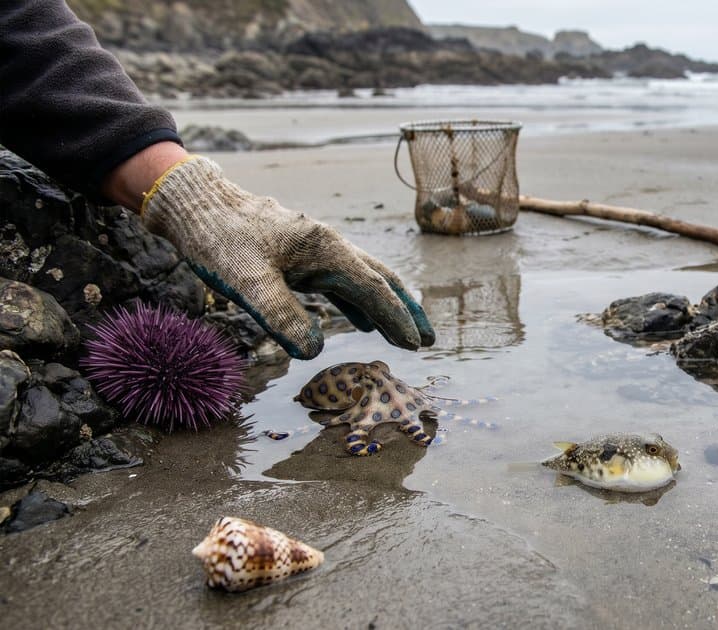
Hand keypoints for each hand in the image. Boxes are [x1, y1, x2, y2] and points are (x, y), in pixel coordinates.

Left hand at [138, 155, 433, 358]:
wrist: (195, 203)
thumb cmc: (218, 240)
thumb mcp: (247, 282)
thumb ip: (282, 316)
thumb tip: (315, 351)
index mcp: (325, 250)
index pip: (373, 289)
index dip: (396, 318)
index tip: (416, 344)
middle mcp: (328, 245)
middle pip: (380, 279)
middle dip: (405, 310)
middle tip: (427, 339)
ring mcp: (315, 247)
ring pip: (362, 278)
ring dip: (384, 306)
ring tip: (402, 333)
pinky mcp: (299, 253)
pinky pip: (339, 279)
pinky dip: (357, 300)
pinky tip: (358, 319)